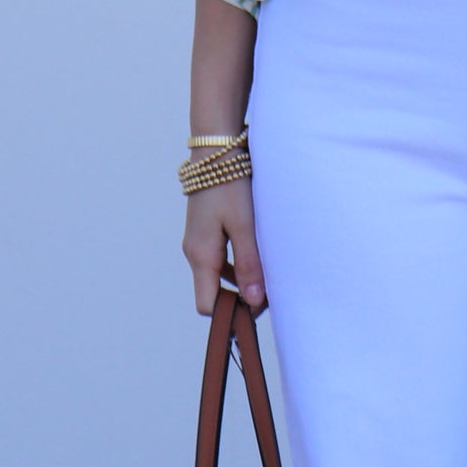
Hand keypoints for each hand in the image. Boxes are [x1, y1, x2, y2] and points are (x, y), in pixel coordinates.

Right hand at [183, 177, 265, 315]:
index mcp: (201, 256)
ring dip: (241, 282)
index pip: (207, 305)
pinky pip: (219, 260)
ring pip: (218, 277)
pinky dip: (237, 265)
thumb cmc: (231, 187)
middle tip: (271, 294)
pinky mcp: (205, 232)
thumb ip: (249, 264)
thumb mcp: (244, 226)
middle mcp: (194, 253)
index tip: (255, 312)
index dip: (229, 314)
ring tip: (270, 276)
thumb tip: (254, 302)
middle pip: (213, 293)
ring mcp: (198, 242)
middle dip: (239, 299)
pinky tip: (258, 256)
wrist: (216, 152)